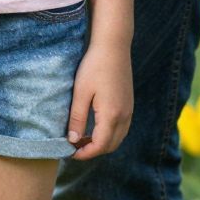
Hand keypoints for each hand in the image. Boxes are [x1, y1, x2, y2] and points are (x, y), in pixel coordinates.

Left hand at [66, 42, 132, 159]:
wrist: (113, 46)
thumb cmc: (94, 66)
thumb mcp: (80, 92)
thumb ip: (77, 118)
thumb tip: (73, 140)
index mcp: (111, 115)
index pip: (100, 146)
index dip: (85, 153)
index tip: (70, 152)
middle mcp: (124, 116)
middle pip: (110, 146)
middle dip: (93, 151)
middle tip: (74, 146)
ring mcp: (129, 110)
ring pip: (118, 138)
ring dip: (102, 143)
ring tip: (82, 137)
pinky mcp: (129, 104)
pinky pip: (121, 128)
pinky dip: (109, 134)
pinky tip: (95, 126)